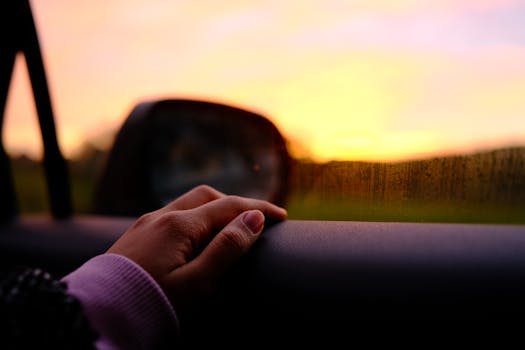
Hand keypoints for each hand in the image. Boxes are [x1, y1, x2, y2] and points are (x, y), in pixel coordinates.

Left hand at [107, 185, 286, 318]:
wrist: (94, 319)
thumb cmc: (149, 306)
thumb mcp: (197, 284)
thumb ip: (227, 249)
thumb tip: (253, 218)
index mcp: (179, 226)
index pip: (228, 206)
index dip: (258, 208)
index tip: (282, 216)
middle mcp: (160, 217)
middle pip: (207, 197)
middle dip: (236, 203)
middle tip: (258, 219)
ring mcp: (144, 225)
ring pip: (187, 203)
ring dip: (214, 208)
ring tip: (232, 225)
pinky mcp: (135, 236)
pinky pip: (171, 215)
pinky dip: (195, 216)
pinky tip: (198, 234)